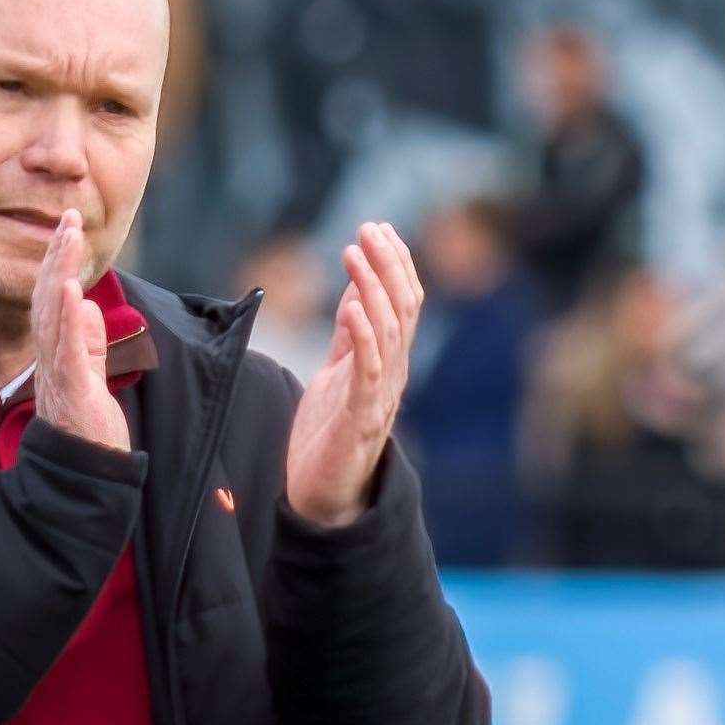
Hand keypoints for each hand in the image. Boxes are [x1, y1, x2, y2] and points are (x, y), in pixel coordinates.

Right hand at [32, 209, 130, 451]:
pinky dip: (67, 318)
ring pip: (52, 315)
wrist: (86, 473)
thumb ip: (89, 343)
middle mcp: (50, 358)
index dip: (58, 261)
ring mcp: (58, 372)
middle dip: (57, 255)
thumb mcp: (92, 376)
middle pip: (46, 298)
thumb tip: (86, 306)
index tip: (69, 226)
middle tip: (69, 218)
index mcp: (55, 352)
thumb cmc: (89, 428)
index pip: (52, 299)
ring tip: (66, 239)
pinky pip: (67, 349)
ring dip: (59, 274)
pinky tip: (69, 289)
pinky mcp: (73, 389)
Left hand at [285, 222, 423, 527]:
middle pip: (402, 308)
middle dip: (388, 264)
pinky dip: (363, 336)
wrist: (322, 496)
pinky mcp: (360, 418)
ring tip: (355, 253)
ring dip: (373, 288)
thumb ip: (350, 338)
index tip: (377, 228)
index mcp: (387, 362)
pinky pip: (368, 371)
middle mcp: (392, 374)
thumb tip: (358, 294)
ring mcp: (380, 395)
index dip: (394, 263)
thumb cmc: (327, 436)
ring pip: (389, 331)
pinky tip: (352, 307)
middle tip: (369, 228)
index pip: (402, 303)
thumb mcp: (337, 374)